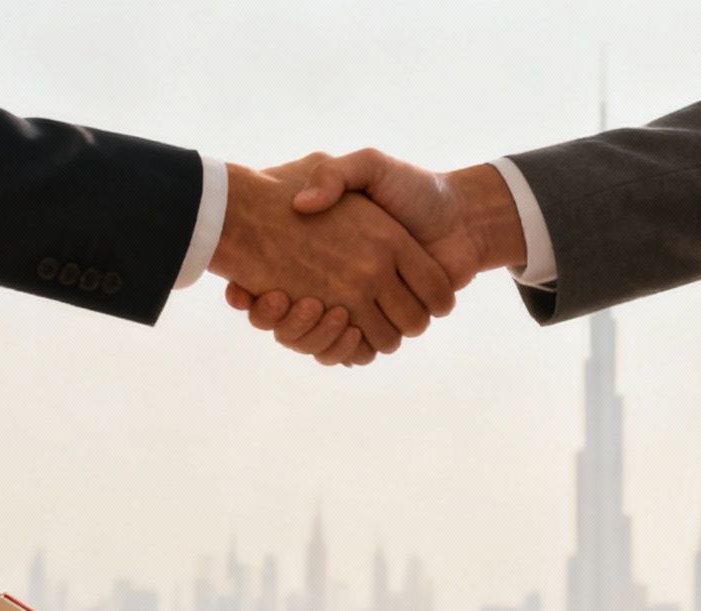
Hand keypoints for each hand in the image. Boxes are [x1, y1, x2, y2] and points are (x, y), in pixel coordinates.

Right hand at [210, 155, 457, 364]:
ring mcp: (363, 309)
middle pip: (294, 323)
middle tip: (271, 298)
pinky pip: (353, 353)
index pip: (273, 288)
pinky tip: (342, 325)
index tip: (240, 289)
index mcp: (332, 254)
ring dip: (311, 333)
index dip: (258, 297)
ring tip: (303, 306)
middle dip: (280, 319)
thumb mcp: (369, 167)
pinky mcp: (385, 326)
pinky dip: (343, 348)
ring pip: (322, 341)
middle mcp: (343, 286)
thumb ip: (335, 174)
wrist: (461, 217)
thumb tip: (302, 205)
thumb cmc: (414, 189)